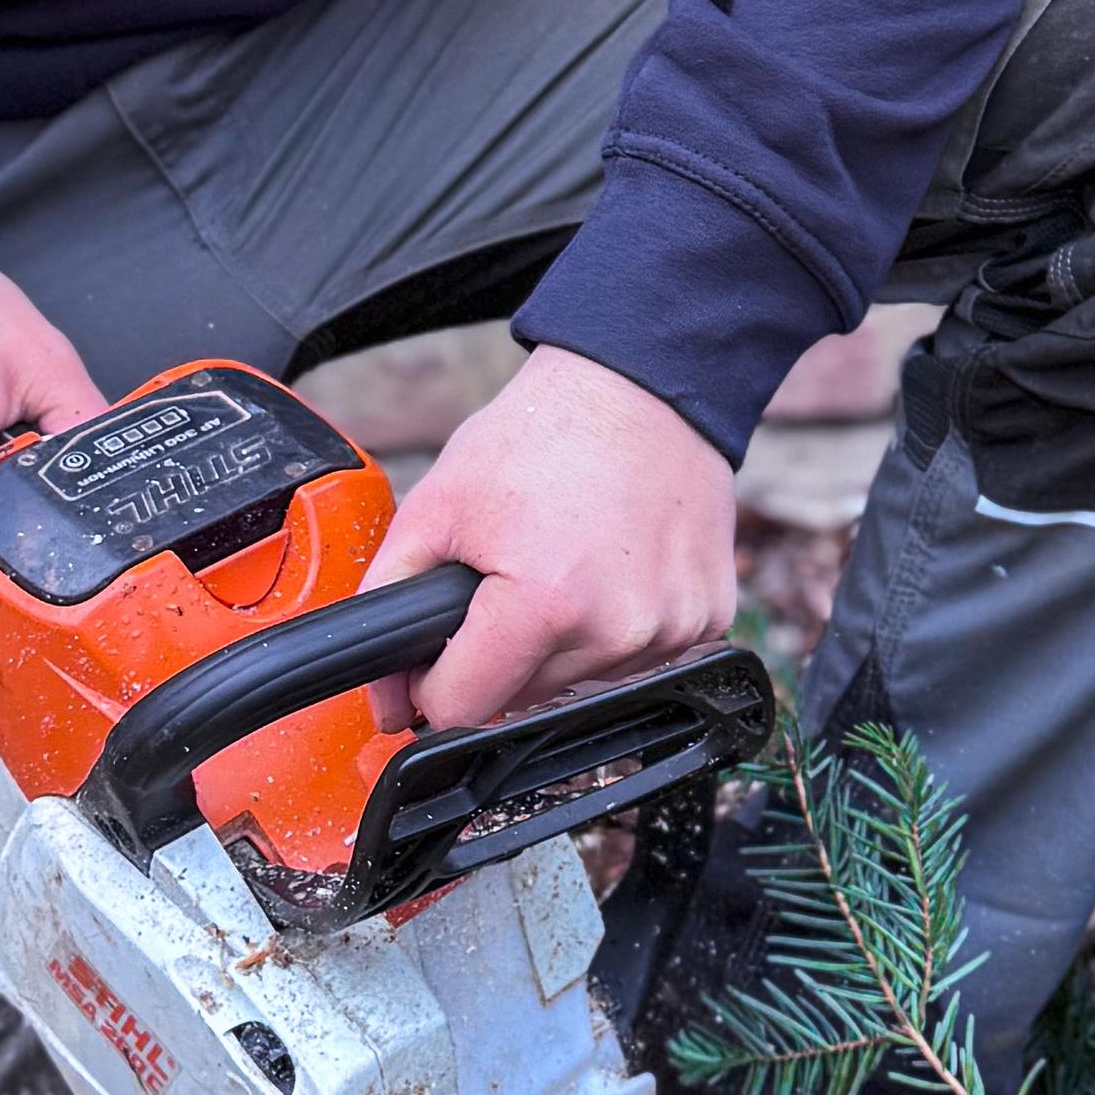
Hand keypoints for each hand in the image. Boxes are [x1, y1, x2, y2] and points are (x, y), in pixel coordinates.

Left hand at [364, 345, 738, 728]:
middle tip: (509, 573)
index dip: (434, 681)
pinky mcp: (707, 620)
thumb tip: (386, 698)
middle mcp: (617, 631)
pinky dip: (613, 626)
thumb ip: (389, 601)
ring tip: (563, 562)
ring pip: (579, 681)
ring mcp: (671, 631)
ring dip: (559, 642)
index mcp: (545, 605)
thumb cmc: (541, 435)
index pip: (463, 708)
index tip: (439, 647)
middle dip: (500, 651)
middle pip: (522, 697)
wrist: (642, 386)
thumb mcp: (436, 506)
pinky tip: (609, 567)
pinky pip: (637, 657)